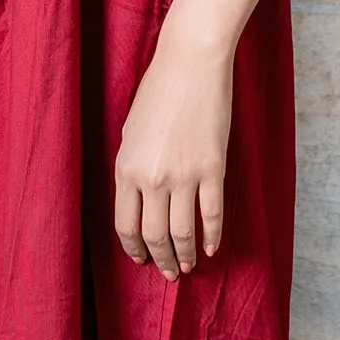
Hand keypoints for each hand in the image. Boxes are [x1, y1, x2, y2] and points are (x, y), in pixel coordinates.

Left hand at [113, 19, 231, 278]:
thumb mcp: (131, 133)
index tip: (141, 260)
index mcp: (126, 169)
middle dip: (161, 260)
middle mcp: (152, 178)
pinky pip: (212, 214)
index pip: (126, 225)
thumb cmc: (157, 93)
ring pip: (183, 232)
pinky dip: (212, 236)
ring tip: (188, 266)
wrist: (190, 65)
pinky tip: (211, 247)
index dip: (134, 249)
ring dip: (185, 255)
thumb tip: (140, 200)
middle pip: (154, 235)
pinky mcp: (213, 168)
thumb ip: (132, 169)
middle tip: (169, 273)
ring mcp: (184, 175)